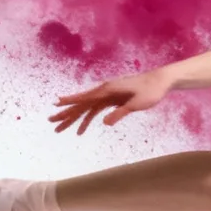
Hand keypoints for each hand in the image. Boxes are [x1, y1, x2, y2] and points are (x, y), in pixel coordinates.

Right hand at [49, 70, 173, 134]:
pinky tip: (81, 129)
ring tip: (60, 128)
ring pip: (86, 108)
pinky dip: (87, 119)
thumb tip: (104, 122)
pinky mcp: (111, 100)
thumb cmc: (150, 91)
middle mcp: (104, 91)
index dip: (71, 101)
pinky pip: (95, 110)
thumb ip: (120, 112)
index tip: (56, 104)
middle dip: (66, 113)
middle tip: (51, 122)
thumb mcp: (136, 104)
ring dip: (73, 118)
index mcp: (108, 90)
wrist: (160, 81)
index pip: (86, 97)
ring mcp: (107, 96)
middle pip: (81, 104)